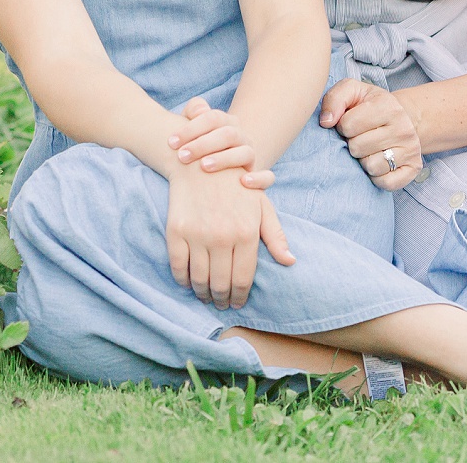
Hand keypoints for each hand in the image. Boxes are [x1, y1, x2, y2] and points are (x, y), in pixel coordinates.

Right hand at [164, 166, 294, 308]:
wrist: (199, 162)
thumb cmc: (235, 186)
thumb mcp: (261, 206)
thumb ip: (276, 235)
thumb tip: (290, 261)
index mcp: (246, 233)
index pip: (243, 279)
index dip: (239, 297)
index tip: (237, 303)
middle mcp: (223, 236)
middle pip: (221, 284)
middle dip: (221, 299)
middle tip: (221, 303)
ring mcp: (198, 234)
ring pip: (199, 279)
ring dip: (202, 293)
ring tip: (205, 296)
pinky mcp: (176, 230)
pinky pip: (178, 266)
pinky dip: (182, 280)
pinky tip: (188, 282)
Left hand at [168, 98, 276, 189]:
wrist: (219, 168)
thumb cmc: (198, 147)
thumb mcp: (192, 128)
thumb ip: (193, 112)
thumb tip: (200, 111)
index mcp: (226, 122)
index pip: (212, 118)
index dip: (191, 128)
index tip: (171, 142)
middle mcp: (241, 137)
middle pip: (227, 134)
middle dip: (203, 144)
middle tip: (182, 156)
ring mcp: (250, 155)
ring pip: (245, 153)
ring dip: (224, 159)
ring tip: (204, 166)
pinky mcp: (258, 176)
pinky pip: (267, 177)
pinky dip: (259, 179)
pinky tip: (243, 182)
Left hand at [319, 78, 422, 189]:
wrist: (400, 118)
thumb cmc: (369, 105)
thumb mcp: (351, 91)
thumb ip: (334, 99)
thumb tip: (326, 122)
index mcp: (388, 106)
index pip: (348, 125)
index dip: (342, 126)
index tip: (350, 123)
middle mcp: (404, 128)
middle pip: (357, 148)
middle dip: (352, 144)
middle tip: (359, 137)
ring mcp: (411, 150)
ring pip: (371, 167)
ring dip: (363, 161)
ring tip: (368, 149)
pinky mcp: (413, 168)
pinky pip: (385, 183)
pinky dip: (376, 177)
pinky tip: (377, 162)